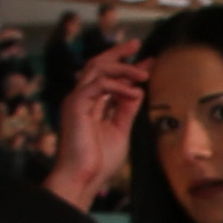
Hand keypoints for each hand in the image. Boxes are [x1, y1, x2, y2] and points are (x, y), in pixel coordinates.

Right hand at [44, 43, 144, 210]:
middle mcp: (82, 98)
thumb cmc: (99, 161)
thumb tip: (137, 91)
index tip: (147, 62)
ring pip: (96, 68)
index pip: (109, 78)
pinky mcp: (75, 105)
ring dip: (122, 67)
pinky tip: (134, 92)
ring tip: (144, 73)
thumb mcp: (120, 130)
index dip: (127, 68)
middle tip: (137, 45)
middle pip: (97, 65)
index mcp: (92, 105)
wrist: (84, 177)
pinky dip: (118, 86)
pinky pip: (98, 85)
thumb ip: (126, 110)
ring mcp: (77, 100)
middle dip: (117, 53)